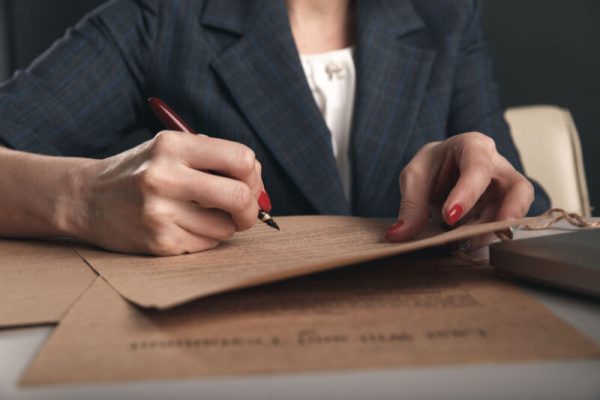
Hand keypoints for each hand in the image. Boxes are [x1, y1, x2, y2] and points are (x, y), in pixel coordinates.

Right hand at [70, 131, 263, 254]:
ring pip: (226, 227)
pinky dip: (206, 238)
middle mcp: (165, 176)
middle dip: (251, 208)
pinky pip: (207, 244)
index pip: (241, 158)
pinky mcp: (158, 242)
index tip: (249, 184)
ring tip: (204, 216)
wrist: (86, 198)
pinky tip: (185, 227)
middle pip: (239, 196)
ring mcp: (159, 212)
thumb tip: (258, 186)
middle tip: (245, 212)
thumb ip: (214, 160)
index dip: (254, 175)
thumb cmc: (141, 172)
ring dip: (225, 225)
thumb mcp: (170, 150)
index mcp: (173, 145)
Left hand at [385, 132, 533, 248]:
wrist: (440, 170)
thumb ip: (410, 205)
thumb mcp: (414, 177)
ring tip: (464, 244)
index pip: (478, 167)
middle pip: (518, 187)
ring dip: (491, 230)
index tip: (449, 216)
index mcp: (473, 146)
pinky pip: (501, 225)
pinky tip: (465, 244)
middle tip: (494, 232)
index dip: (467, 193)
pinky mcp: (503, 209)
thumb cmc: (432, 166)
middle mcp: (497, 166)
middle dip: (510, 210)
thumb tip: (399, 235)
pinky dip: (484, 237)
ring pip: (514, 212)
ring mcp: (505, 189)